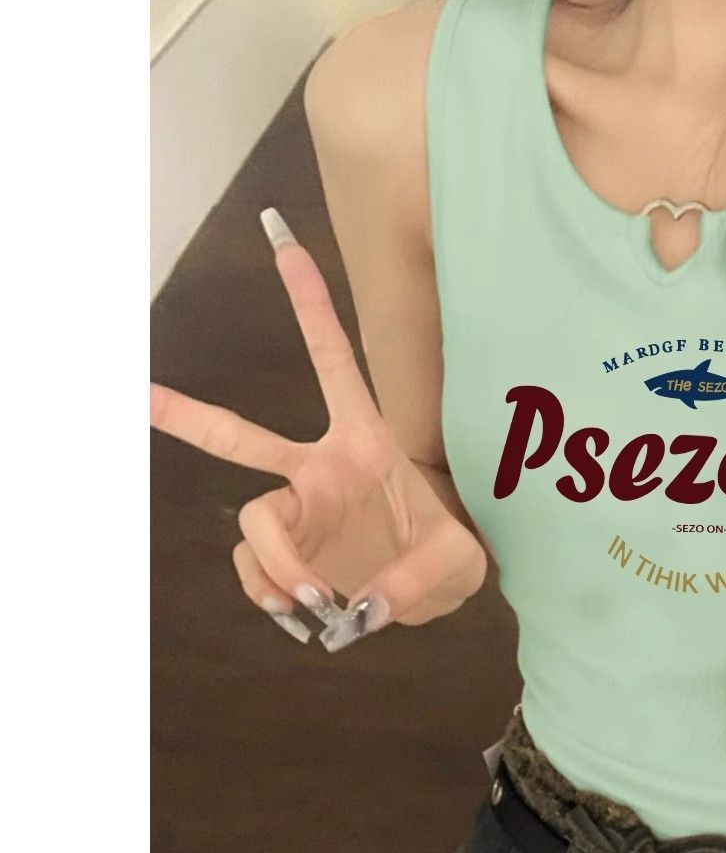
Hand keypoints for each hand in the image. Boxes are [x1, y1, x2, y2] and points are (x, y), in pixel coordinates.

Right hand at [150, 208, 487, 650]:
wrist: (434, 590)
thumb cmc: (452, 554)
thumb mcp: (460, 562)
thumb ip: (418, 579)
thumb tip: (361, 606)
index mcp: (365, 441)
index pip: (334, 363)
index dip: (309, 307)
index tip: (282, 243)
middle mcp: (319, 469)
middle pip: (242, 439)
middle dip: (190, 416)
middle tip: (138, 397)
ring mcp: (299, 512)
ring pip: (251, 523)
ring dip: (274, 564)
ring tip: (316, 598)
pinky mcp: (290, 554)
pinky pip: (256, 570)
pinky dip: (269, 593)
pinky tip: (298, 610)